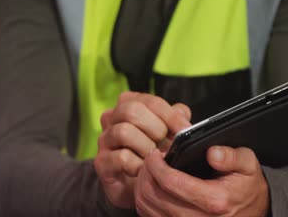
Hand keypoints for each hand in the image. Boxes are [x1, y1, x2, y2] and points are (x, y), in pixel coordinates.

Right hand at [94, 92, 191, 208]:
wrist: (138, 187)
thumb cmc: (153, 153)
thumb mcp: (168, 133)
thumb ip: (175, 118)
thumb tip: (181, 114)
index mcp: (130, 104)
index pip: (151, 101)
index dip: (171, 115)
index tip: (186, 129)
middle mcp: (112, 118)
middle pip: (132, 109)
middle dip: (156, 128)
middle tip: (166, 144)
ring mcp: (105, 139)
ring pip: (123, 131)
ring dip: (146, 147)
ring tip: (155, 158)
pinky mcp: (102, 162)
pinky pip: (121, 157)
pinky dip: (138, 165)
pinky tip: (145, 170)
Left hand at [134, 146, 268, 216]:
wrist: (255, 212)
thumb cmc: (247, 187)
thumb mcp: (248, 165)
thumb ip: (231, 156)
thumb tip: (212, 152)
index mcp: (215, 200)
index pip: (171, 182)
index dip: (155, 165)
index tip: (154, 153)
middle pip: (154, 197)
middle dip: (145, 174)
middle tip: (149, 160)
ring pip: (148, 210)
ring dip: (141, 188)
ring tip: (148, 172)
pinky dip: (145, 203)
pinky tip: (151, 189)